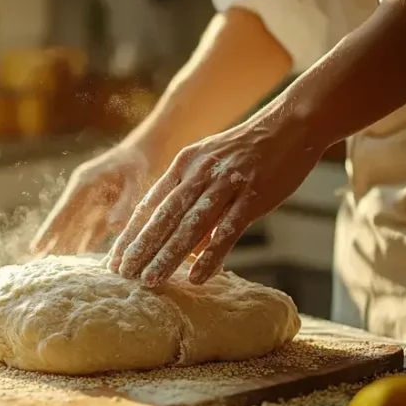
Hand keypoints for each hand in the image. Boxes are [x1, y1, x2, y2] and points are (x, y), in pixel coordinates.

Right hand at [31, 144, 151, 255]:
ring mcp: (92, 202)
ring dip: (66, 244)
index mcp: (84, 182)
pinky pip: (92, 229)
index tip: (36, 246)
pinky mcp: (103, 208)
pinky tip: (78, 256)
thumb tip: (113, 228)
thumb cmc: (136, 164)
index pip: (63, 210)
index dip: (49, 230)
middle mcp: (83, 193)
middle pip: (65, 222)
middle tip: (36, 261)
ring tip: (52, 263)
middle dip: (52, 241)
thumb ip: (124, 204)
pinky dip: (86, 242)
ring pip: (76, 228)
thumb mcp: (134, 181)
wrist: (142, 153)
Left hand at [107, 113, 323, 285]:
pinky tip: (197, 277)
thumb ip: (193, 196)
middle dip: (140, 247)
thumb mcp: (210, 163)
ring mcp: (226, 183)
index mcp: (184, 164)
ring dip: (167, 255)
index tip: (115, 258)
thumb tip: (183, 239)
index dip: (131, 233)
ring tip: (149, 280)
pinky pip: (228, 230)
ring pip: (190, 225)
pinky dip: (210, 255)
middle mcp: (199, 173)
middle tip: (122, 274)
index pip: (150, 205)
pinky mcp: (253, 195)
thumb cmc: (249, 151)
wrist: (291, 124)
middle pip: (163, 216)